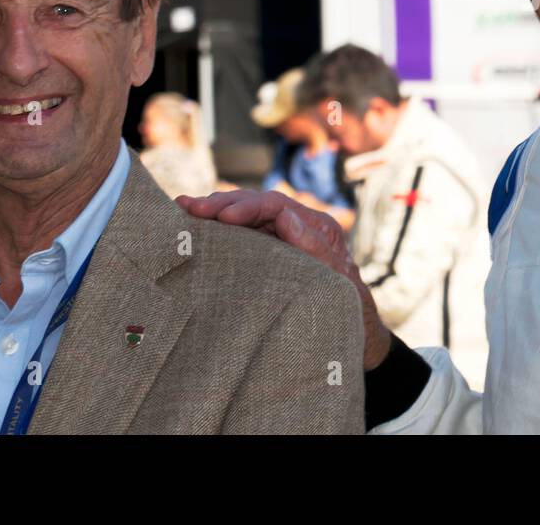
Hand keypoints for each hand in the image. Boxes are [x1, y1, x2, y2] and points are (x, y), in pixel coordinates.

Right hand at [177, 188, 392, 369]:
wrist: (355, 335)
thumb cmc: (349, 309)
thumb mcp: (338, 281)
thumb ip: (316, 250)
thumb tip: (285, 217)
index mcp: (319, 227)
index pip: (277, 206)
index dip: (246, 207)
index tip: (222, 217)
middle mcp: (301, 227)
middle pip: (257, 205)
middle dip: (222, 204)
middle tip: (189, 206)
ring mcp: (284, 239)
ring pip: (246, 217)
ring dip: (216, 211)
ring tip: (184, 208)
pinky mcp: (271, 253)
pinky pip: (244, 235)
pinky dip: (220, 229)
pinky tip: (197, 224)